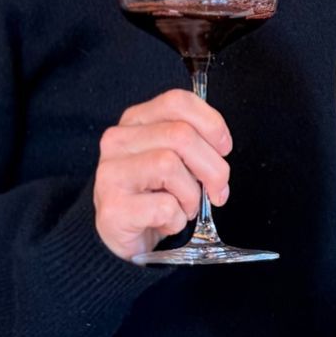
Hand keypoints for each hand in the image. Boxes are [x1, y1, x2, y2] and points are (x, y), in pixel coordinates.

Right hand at [93, 88, 233, 260]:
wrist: (121, 235)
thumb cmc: (153, 194)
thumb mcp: (172, 158)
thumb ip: (193, 143)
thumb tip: (221, 149)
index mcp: (136, 121)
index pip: (177, 102)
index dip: (211, 123)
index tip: (224, 148)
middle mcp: (118, 141)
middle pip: (181, 135)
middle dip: (213, 168)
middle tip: (217, 191)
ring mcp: (111, 173)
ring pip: (170, 166)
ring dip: (191, 196)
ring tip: (185, 208)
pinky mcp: (113, 208)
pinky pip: (164, 206)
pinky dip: (177, 219)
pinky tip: (167, 223)